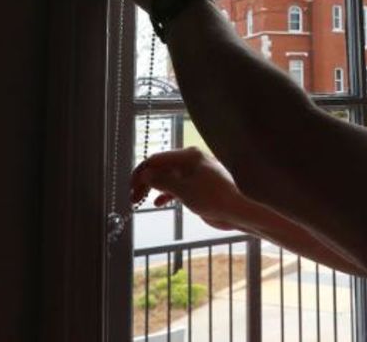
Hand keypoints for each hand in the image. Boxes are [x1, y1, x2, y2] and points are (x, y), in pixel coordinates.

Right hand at [131, 148, 245, 230]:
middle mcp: (190, 161)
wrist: (236, 211)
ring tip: (138, 202)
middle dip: (145, 182)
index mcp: (188, 155)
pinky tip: (158, 203)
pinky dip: (165, 194)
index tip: (130, 188)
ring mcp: (193, 174)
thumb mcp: (183, 189)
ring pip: (166, 178)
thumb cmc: (213, 197)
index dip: (141, 173)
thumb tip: (144, 174)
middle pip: (160, 168)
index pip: (156, 159)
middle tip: (132, 198)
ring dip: (153, 188)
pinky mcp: (196, 187)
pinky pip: (176, 187)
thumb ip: (162, 181)